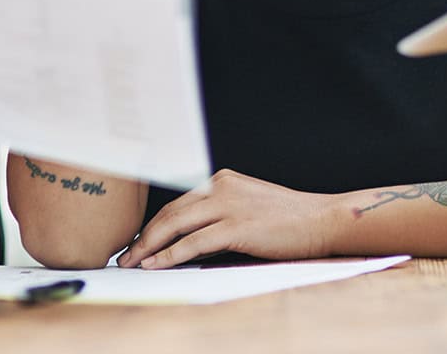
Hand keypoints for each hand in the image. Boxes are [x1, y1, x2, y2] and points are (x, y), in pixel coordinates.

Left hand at [117, 169, 335, 269]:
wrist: (322, 219)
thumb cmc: (289, 220)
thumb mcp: (248, 207)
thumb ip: (220, 215)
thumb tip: (188, 240)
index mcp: (222, 180)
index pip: (177, 203)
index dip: (153, 225)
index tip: (137, 243)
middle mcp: (221, 186)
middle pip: (170, 212)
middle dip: (144, 237)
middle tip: (125, 256)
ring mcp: (229, 204)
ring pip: (176, 225)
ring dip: (149, 247)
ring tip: (132, 264)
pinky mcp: (238, 226)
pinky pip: (194, 242)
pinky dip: (170, 255)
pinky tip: (156, 265)